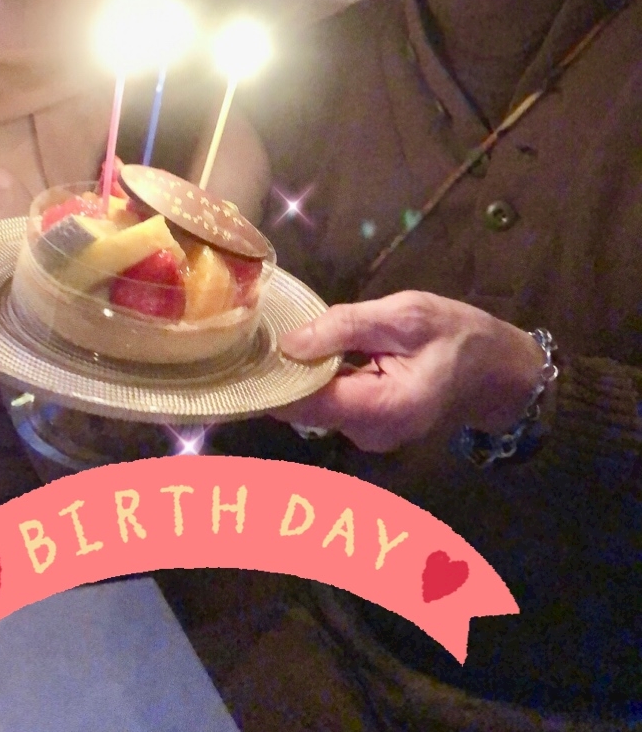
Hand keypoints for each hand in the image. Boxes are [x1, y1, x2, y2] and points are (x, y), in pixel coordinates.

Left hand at [273, 290, 545, 452]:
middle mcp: (370, 433)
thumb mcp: (405, 315)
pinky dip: (320, 379)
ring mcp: (369, 435)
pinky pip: (331, 403)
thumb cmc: (457, 336)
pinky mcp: (368, 427)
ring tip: (289, 335)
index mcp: (383, 409)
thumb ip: (347, 327)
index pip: (307, 404)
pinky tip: (316, 352)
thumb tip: (290, 342)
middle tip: (266, 331)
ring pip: (314, 405)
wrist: (497, 370)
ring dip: (303, 373)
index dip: (275, 378)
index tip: (252, 349)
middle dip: (286, 371)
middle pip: (305, 407)